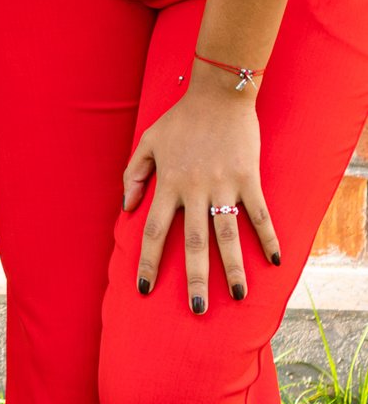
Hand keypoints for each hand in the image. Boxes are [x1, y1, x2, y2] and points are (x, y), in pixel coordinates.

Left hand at [123, 80, 281, 313]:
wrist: (217, 94)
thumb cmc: (181, 119)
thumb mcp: (148, 141)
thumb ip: (133, 174)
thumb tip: (126, 209)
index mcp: (168, 183)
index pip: (152, 230)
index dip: (147, 261)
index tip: (144, 288)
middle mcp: (194, 189)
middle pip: (192, 242)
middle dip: (194, 278)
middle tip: (197, 309)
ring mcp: (223, 185)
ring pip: (227, 235)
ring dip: (232, 267)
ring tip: (237, 295)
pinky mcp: (248, 179)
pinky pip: (259, 214)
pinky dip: (268, 237)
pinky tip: (275, 261)